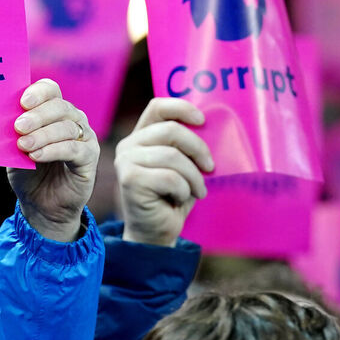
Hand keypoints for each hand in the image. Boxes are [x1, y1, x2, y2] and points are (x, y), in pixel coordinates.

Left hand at [7, 79, 99, 242]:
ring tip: (23, 145)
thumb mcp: (15, 148)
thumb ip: (12, 132)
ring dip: (42, 135)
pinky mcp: (90, 158)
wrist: (41, 205)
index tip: (22, 102)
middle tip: (18, 126)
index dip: (38, 93)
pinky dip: (53, 151)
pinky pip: (74, 149)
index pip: (51, 90)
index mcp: (53, 110)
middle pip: (60, 106)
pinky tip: (36, 156)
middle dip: (37, 115)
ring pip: (66, 128)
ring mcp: (84, 138)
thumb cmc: (28, 172)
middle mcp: (73, 119)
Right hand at [115, 98, 213, 246]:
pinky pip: (170, 177)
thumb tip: (214, 129)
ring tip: (198, 190)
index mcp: (141, 136)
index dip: (182, 107)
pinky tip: (181, 199)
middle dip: (198, 149)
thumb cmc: (172, 197)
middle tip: (211, 167)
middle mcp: (129, 145)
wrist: (155, 233)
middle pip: (171, 130)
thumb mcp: (183, 167)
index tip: (203, 120)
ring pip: (172, 156)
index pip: (158, 107)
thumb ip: (187, 147)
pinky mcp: (130, 180)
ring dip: (194, 176)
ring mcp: (126, 161)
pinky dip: (184, 190)